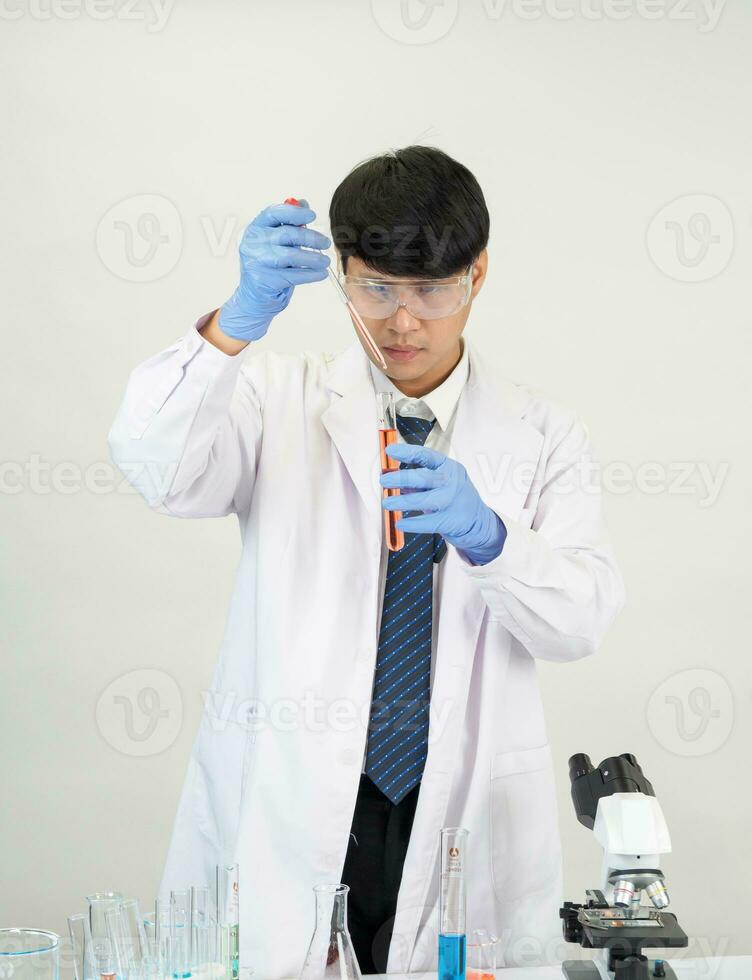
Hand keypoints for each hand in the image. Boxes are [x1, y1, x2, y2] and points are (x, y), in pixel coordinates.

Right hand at [218, 200, 330, 341]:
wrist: (255, 298)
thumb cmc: (270, 267)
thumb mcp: (277, 243)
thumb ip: (289, 223)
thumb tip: (304, 203)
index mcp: (256, 228)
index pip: (274, 213)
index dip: (294, 212)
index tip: (313, 216)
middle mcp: (253, 243)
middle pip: (287, 234)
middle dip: (311, 238)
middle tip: (326, 243)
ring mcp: (256, 262)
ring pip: (291, 255)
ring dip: (313, 258)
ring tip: (325, 261)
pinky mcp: (264, 280)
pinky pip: (293, 275)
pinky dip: (311, 274)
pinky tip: (321, 274)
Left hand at [380, 443, 506, 565]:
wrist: (480, 522)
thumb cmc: (455, 498)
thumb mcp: (440, 484)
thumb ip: (419, 482)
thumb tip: (392, 479)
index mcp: (448, 467)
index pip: (426, 455)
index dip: (407, 452)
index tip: (390, 451)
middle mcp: (452, 481)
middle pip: (424, 477)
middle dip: (401, 478)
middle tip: (384, 480)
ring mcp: (453, 501)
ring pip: (424, 500)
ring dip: (403, 501)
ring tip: (387, 503)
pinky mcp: (452, 520)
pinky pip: (428, 522)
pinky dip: (412, 523)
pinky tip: (400, 523)